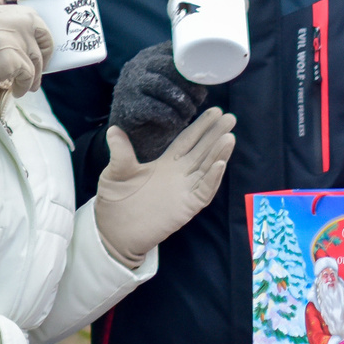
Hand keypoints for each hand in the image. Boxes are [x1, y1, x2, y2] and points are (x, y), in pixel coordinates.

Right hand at [0, 6, 51, 102]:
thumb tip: (29, 38)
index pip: (27, 15)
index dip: (37, 33)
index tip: (38, 48)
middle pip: (39, 28)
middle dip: (46, 49)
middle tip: (42, 67)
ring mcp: (3, 37)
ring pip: (35, 55)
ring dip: (33, 74)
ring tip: (23, 85)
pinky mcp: (8, 57)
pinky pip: (29, 72)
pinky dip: (25, 85)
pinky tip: (16, 91)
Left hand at [93, 110, 236, 267]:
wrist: (114, 232)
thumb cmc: (115, 202)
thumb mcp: (115, 173)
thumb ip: (121, 153)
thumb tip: (114, 129)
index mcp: (165, 164)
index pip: (187, 140)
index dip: (201, 126)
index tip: (214, 111)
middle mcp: (180, 175)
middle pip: (203, 151)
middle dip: (216, 134)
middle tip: (230, 118)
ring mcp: (185, 190)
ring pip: (207, 168)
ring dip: (219, 153)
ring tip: (229, 137)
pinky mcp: (187, 207)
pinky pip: (204, 191)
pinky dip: (212, 179)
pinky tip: (219, 165)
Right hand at [107, 44, 205, 167]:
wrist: (134, 134)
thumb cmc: (159, 105)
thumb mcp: (172, 85)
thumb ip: (185, 75)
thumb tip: (213, 75)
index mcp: (150, 56)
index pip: (172, 50)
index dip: (192, 65)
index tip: (203, 81)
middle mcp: (137, 67)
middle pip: (167, 66)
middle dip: (189, 84)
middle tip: (199, 100)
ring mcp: (129, 86)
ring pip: (161, 85)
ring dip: (181, 101)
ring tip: (190, 112)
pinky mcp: (128, 107)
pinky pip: (152, 107)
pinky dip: (170, 116)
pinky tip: (177, 122)